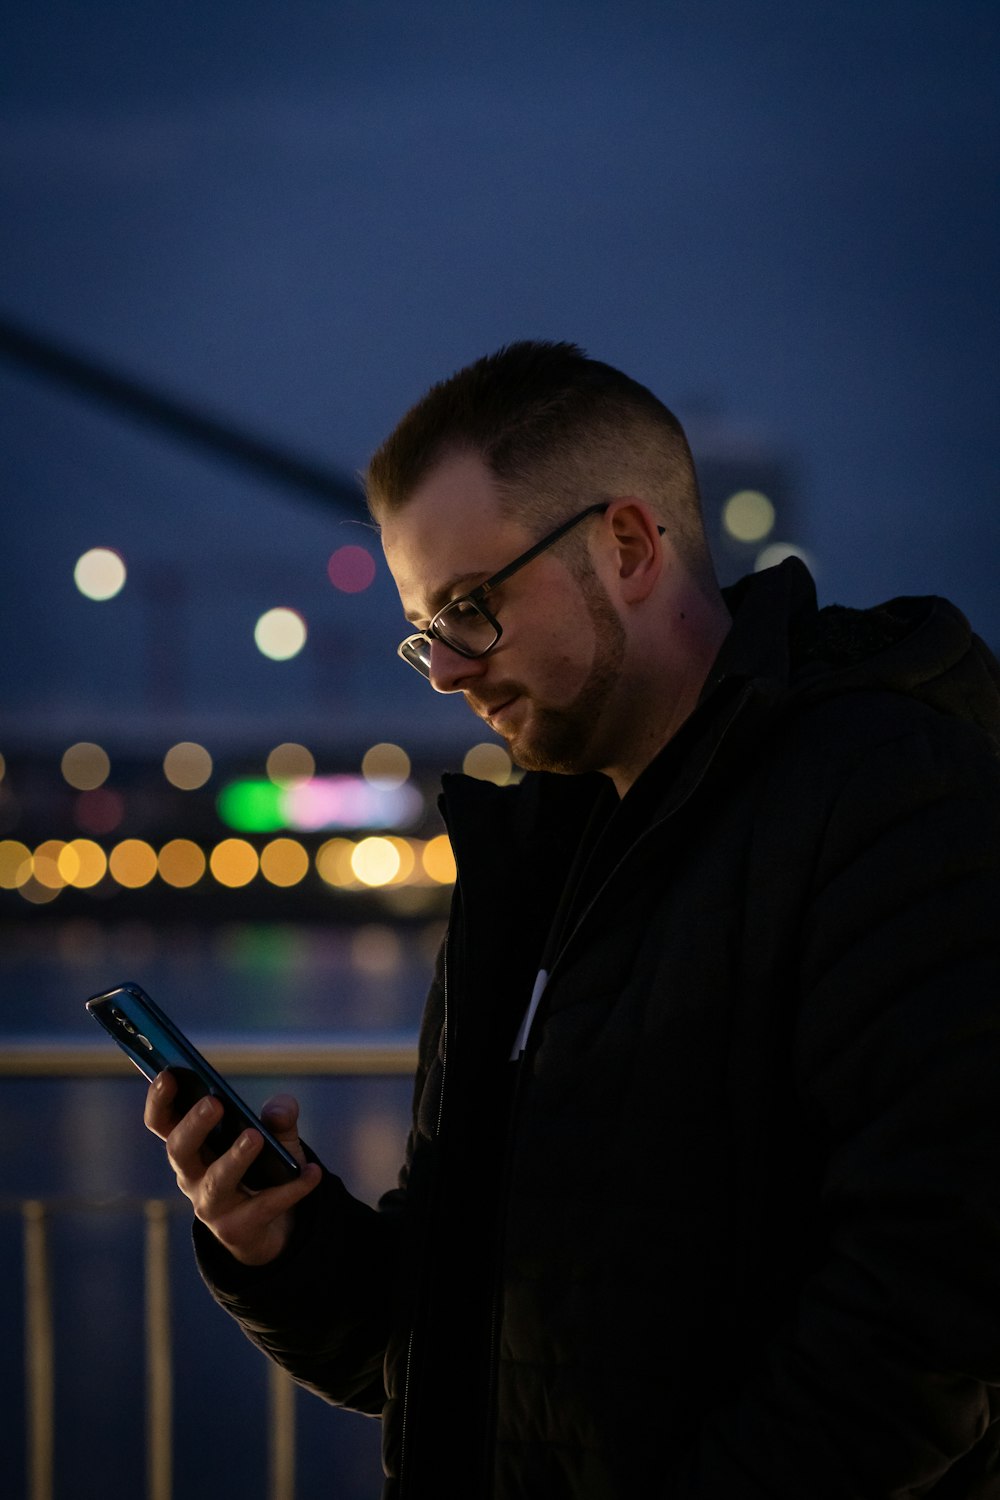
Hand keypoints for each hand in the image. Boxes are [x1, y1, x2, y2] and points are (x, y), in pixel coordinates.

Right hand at [144, 1071, 321, 1266]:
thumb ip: (278, 1117)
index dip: (159, 1100)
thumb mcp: (274, 1136)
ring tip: (255, 1137)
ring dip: (234, 1158)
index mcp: (191, 1146)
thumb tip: (280, 1111)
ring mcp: (210, 1206)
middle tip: (213, 1103)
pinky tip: (311, 1172)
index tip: (167, 1075)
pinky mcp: (236, 1229)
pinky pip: (263, 1207)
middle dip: (194, 1125)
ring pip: (216, 1181)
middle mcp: (192, 1175)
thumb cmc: (264, 1168)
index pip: (162, 1122)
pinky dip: (290, 1188)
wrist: (277, 1225)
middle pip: (179, 1150)